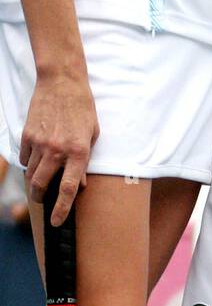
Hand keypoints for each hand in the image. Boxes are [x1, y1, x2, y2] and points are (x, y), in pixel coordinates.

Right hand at [20, 72, 99, 224]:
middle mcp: (58, 150)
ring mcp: (40, 143)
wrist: (62, 82)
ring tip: (42, 176)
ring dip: (35, 181)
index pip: (68, 188)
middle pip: (41, 186)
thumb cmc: (82, 107)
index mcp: (78, 151)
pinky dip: (30, 162)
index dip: (62, 209)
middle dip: (41, 198)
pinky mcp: (27, 135)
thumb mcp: (92, 134)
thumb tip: (79, 184)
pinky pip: (25, 158)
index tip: (57, 222)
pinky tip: (38, 156)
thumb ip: (85, 160)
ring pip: (31, 174)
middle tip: (43, 199)